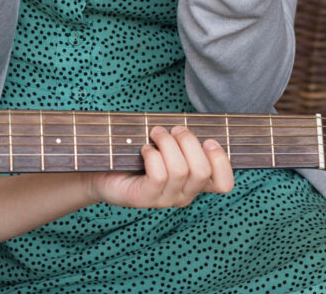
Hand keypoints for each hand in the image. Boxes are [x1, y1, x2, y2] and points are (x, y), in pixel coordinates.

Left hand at [85, 125, 233, 208]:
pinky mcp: (144, 198)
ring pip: (180, 170)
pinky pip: (159, 175)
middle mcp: (184, 195)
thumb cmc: (136, 153)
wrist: (101, 172)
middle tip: (172, 130)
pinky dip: (152, 155)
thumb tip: (190, 126)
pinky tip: (143, 149)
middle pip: (202, 171)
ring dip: (167, 143)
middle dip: (188, 141)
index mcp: (194, 183)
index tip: (208, 141)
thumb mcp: (165, 145)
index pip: (224, 184)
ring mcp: (165, 199)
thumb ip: (183, 140)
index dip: (222, 161)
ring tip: (154, 134)